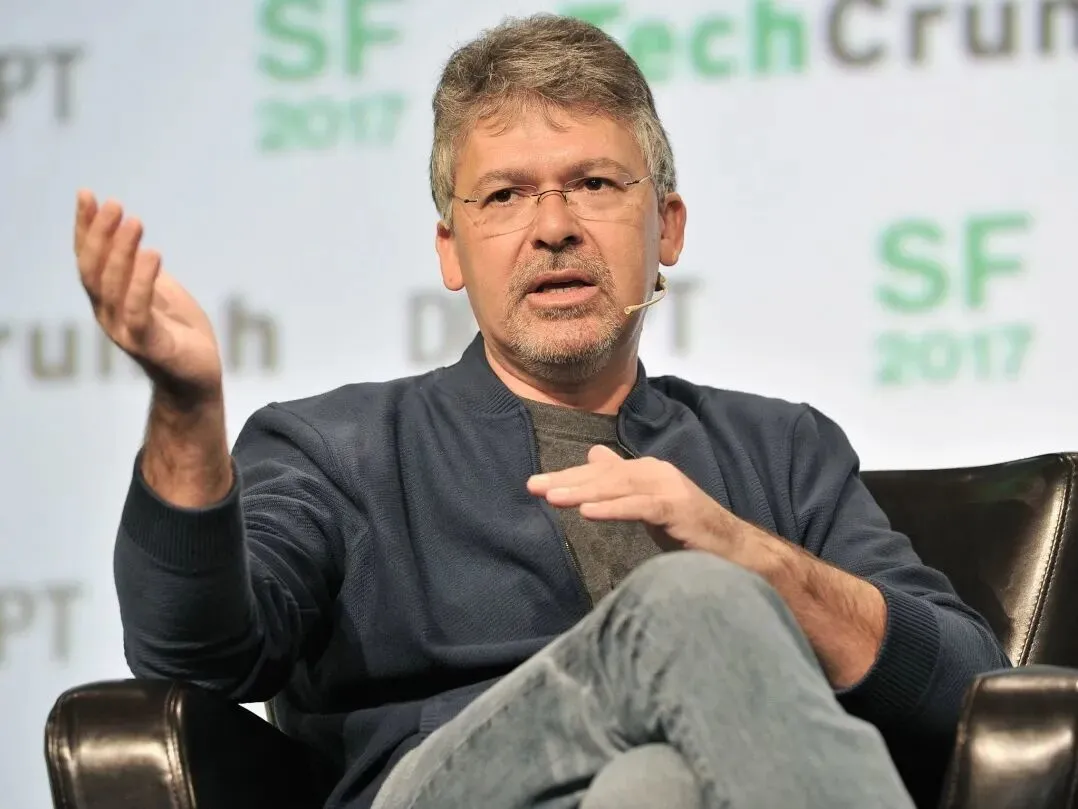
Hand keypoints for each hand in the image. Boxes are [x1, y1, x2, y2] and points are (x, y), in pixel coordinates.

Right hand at [74, 190, 222, 402]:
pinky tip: (153, 255)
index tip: (87, 195)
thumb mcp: (159, 291)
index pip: (88, 259)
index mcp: (108, 299)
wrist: (197, 377)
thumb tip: (128, 234)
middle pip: (94, 270)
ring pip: (113, 287)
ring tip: (135, 222)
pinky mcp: (150, 345)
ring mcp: (126, 332)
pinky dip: (142, 282)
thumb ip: (140, 268)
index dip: (84, 228)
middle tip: (115, 205)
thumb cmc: (178, 332)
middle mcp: (108, 315)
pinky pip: (139, 311)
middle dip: (100, 235)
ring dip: (121, 252)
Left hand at [527, 446, 740, 554]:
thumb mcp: (649, 504)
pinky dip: (613, 508)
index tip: (536, 484)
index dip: (569, 476)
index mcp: (647, 471)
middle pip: (605, 474)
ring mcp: (669, 489)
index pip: (601, 471)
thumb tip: (594, 455)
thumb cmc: (689, 531)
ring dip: (583, 492)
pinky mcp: (678, 509)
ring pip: (618, 487)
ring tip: (552, 497)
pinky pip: (640, 507)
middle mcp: (657, 472)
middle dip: (568, 480)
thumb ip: (622, 483)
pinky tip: (588, 513)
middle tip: (533, 486)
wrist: (737, 551)